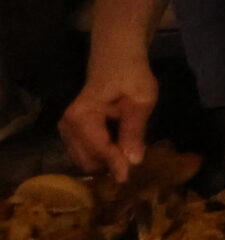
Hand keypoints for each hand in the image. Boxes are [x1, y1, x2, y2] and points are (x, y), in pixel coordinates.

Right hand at [60, 53, 157, 180]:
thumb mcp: (141, 99)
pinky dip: (101, 156)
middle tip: (135, 164)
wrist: (117, 60)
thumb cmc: (132, 75)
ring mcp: (67, 130)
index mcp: (82, 116)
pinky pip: (85, 154)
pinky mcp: (72, 133)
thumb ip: (134, 130)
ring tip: (129, 155)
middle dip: (109, 165)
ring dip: (106, 162)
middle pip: (88, 160)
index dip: (115, 164)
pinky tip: (119, 149)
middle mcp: (68, 125)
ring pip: (85, 160)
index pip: (98, 148)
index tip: (128, 179)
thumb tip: (133, 161)